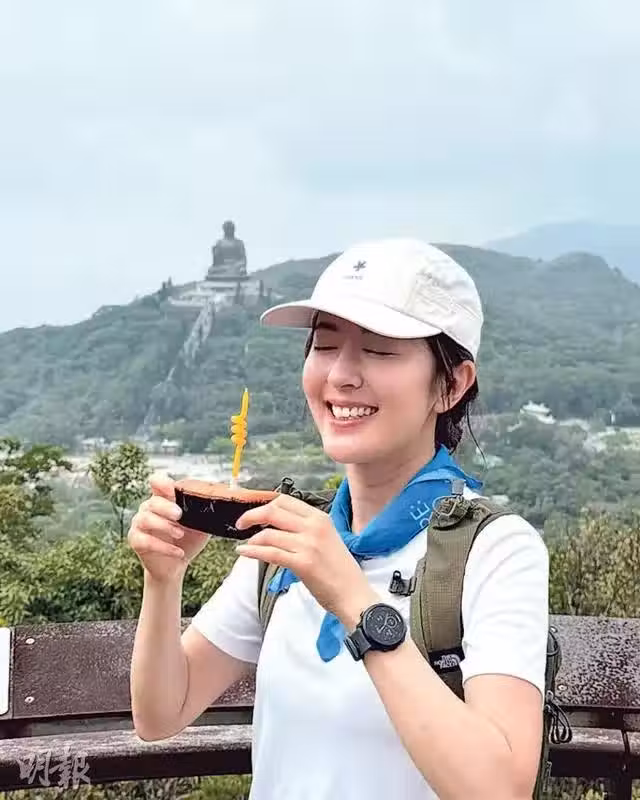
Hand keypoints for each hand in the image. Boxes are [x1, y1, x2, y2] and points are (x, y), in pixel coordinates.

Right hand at [127, 473, 209, 581]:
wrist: (176, 564)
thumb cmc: (188, 539)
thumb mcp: (200, 524)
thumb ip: (204, 512)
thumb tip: (219, 500)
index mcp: (163, 499)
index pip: (156, 483)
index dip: (162, 483)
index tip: (171, 488)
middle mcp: (148, 508)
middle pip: (153, 501)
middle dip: (166, 507)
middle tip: (180, 515)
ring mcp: (140, 524)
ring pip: (145, 519)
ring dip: (164, 526)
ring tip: (180, 534)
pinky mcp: (136, 541)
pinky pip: (146, 541)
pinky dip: (164, 547)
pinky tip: (178, 552)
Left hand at [235, 494, 378, 626]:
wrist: (353, 595)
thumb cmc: (340, 571)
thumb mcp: (327, 539)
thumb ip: (306, 528)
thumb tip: (279, 524)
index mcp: (320, 518)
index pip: (285, 500)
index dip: (265, 504)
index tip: (255, 512)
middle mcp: (314, 527)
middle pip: (273, 511)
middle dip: (252, 515)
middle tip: (241, 524)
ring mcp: (308, 544)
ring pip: (269, 533)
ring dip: (252, 539)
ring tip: (247, 545)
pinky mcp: (303, 563)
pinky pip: (270, 553)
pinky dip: (252, 551)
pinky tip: (244, 552)